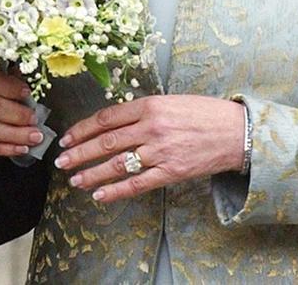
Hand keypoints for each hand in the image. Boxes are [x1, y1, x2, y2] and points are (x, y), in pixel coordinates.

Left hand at [54, 95, 244, 202]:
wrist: (236, 131)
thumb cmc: (202, 113)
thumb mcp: (168, 101)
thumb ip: (141, 111)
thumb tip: (111, 123)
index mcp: (149, 105)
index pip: (106, 118)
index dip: (83, 128)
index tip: (67, 136)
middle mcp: (152, 127)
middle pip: (106, 141)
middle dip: (80, 152)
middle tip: (61, 160)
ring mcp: (161, 151)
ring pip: (117, 164)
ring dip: (92, 173)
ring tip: (75, 179)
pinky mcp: (171, 172)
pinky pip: (138, 183)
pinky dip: (116, 190)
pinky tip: (99, 195)